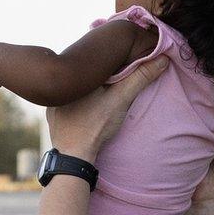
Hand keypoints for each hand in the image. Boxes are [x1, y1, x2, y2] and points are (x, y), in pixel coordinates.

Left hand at [43, 57, 169, 160]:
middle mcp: (60, 82)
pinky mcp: (52, 112)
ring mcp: (54, 98)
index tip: (124, 64)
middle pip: (86, 72)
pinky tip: (85, 106)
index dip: (113, 59)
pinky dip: (77, 100)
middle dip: (100, 74)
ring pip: (76, 86)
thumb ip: (141, 77)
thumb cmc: (95, 125)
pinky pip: (67, 99)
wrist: (73, 155)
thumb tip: (161, 59)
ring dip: (88, 88)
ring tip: (100, 93)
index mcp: (77, 73)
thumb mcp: (122, 98)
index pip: (98, 59)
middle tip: (113, 80)